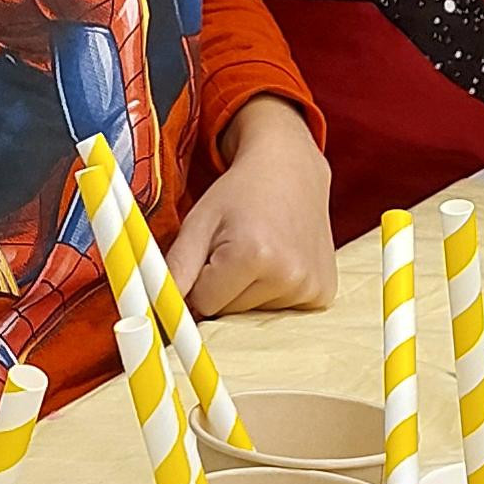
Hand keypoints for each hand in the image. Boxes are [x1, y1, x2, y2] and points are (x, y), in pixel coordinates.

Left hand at [165, 98, 334, 313]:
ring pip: (254, 314)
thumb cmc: (239, 193)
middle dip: (224, 288)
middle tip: (236, 247)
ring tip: (260, 250)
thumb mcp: (199, 222)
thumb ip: (175, 268)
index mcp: (253, 256)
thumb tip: (160, 313)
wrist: (290, 169)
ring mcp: (310, 287)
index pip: (205, 304)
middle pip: (231, 313)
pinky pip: (280, 310)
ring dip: (248, 290)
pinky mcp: (323, 293)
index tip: (211, 253)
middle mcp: (288, 276)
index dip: (201, 280)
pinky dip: (272, 291)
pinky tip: (279, 259)